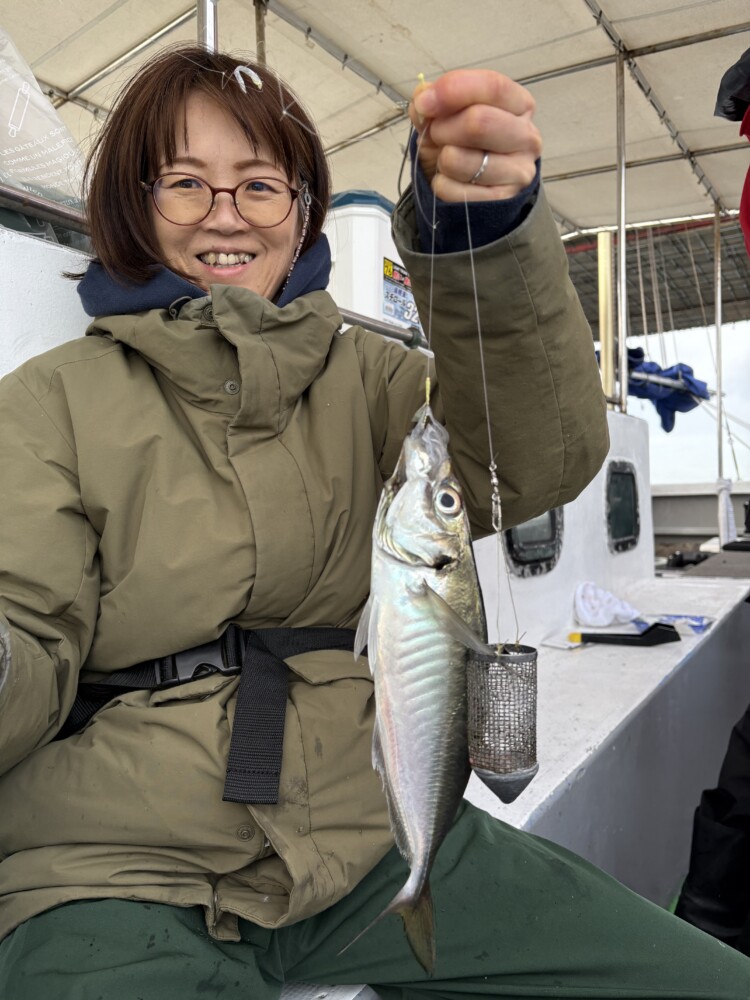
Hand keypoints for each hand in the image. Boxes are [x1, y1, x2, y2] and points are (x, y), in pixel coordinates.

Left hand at [409, 69, 541, 201]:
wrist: (472, 191)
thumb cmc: (464, 146)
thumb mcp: (448, 116)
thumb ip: (435, 101)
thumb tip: (422, 96)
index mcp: (519, 105)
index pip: (493, 87)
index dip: (454, 90)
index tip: (424, 102)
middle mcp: (527, 137)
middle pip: (478, 122)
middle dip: (442, 128)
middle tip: (434, 135)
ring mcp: (518, 172)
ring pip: (459, 160)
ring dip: (441, 159)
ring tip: (447, 160)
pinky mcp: (501, 201)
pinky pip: (454, 190)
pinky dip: (442, 185)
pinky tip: (452, 182)